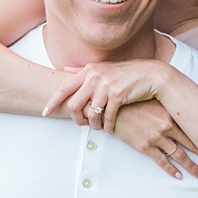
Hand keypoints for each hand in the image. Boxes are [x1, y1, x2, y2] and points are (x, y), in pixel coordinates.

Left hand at [44, 59, 172, 131]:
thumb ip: (83, 70)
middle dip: (76, 119)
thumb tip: (65, 69)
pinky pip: (107, 117)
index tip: (45, 113)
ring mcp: (106, 86)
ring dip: (94, 125)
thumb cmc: (125, 74)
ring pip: (91, 114)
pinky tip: (109, 130)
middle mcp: (94, 76)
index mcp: (88, 70)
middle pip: (74, 105)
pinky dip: (108, 127)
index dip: (52, 102)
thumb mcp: (102, 68)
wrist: (152, 75)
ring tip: (98, 127)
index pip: (63, 88)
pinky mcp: (118, 96)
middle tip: (82, 124)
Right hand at [113, 101, 197, 180]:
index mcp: (170, 115)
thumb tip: (179, 110)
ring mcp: (156, 138)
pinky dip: (171, 169)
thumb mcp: (152, 101)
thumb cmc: (132, 102)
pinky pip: (161, 161)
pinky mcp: (144, 146)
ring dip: (191, 166)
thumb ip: (167, 107)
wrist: (111, 108)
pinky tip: (178, 176)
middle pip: (190, 144)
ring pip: (178, 155)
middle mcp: (166, 127)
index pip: (193, 129)